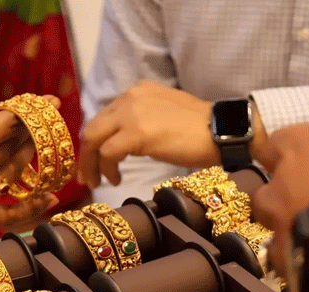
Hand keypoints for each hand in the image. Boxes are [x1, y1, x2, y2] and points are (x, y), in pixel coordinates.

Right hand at [0, 81, 59, 238]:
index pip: (9, 124)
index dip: (33, 111)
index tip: (50, 100)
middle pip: (17, 147)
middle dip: (35, 130)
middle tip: (46, 119)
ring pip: (17, 174)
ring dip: (34, 157)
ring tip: (44, 144)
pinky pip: (8, 216)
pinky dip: (31, 209)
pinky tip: (51, 199)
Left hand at [78, 80, 216, 187]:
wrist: (222, 130)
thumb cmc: (200, 129)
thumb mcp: (163, 114)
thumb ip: (141, 120)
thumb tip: (124, 141)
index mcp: (137, 91)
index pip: (105, 116)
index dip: (95, 140)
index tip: (94, 159)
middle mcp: (129, 97)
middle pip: (93, 127)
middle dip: (86, 154)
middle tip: (86, 176)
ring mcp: (131, 113)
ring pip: (94, 139)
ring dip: (92, 164)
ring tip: (98, 181)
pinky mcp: (136, 133)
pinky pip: (108, 153)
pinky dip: (107, 168)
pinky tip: (116, 179)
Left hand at [252, 119, 308, 274]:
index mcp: (299, 144)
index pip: (273, 145)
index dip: (287, 153)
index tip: (305, 160)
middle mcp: (280, 183)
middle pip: (266, 188)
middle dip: (284, 194)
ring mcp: (279, 224)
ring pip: (269, 225)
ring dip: (286, 226)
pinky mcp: (287, 260)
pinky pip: (282, 259)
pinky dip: (295, 258)